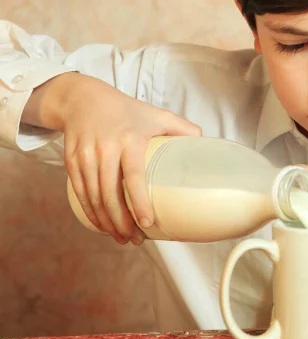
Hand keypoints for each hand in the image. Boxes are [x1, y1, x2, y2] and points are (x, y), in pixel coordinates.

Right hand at [25, 73, 201, 245]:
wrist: (84, 99)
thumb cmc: (127, 110)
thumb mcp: (156, 114)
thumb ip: (181, 128)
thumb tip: (204, 143)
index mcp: (129, 139)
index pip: (133, 175)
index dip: (138, 201)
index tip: (148, 222)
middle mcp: (105, 148)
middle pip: (110, 193)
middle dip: (122, 222)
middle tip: (135, 239)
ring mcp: (85, 156)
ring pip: (93, 197)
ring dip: (106, 222)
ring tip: (122, 237)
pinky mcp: (71, 161)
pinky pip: (80, 193)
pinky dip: (90, 213)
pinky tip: (102, 225)